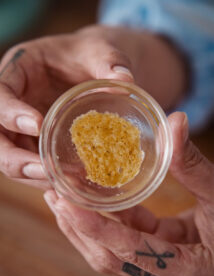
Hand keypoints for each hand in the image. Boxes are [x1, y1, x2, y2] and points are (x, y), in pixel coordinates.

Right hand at [0, 25, 186, 188]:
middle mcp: (16, 102)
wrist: (91, 68)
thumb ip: (110, 62)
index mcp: (19, 72)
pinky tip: (68, 185)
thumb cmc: (89, 54)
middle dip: (16, 158)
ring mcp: (23, 126)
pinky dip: (47, 178)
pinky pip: (33, 164)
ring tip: (62, 184)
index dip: (10, 112)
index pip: (0, 95)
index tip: (36, 125)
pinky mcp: (37, 142)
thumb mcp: (100, 51)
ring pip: (12, 157)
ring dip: (32, 175)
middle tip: (45, 170)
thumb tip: (125, 83)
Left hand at [44, 112, 213, 275]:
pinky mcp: (163, 259)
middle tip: (55, 198)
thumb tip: (175, 121)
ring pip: (115, 256)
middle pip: (111, 258)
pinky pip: (130, 243)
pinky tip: (98, 202)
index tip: (66, 203)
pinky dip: (112, 223)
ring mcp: (164, 272)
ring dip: (88, 229)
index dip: (95, 228)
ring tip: (64, 201)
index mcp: (186, 270)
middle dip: (79, 229)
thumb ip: (195, 165)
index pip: (128, 251)